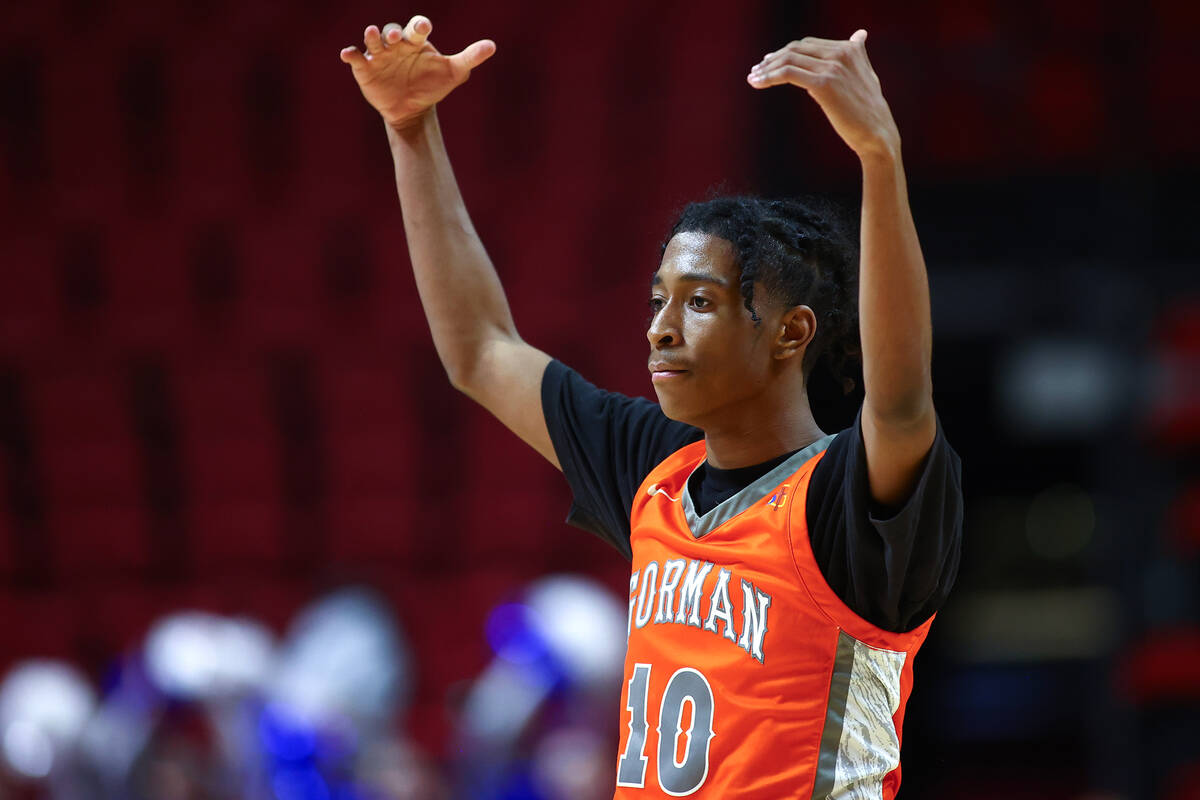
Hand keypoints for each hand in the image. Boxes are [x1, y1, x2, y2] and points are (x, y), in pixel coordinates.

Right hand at [340, 15, 495, 131]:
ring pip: (373, 40)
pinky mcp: (365, 69)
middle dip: (395, 32)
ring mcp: (379, 55)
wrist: (413, 109)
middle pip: (393, 31)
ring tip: (372, 34)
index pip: (417, 27)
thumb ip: (470, 57)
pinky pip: (356, 58)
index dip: (419, 25)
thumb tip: (492, 46)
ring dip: (372, 36)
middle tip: (398, 38)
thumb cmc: (432, 85)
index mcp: (416, 41)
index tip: (424, 27)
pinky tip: (347, 54)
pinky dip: (351, 54)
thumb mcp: (454, 73)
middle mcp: (396, 45)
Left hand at [747, 31, 898, 160]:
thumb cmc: (869, 109)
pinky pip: (788, 74)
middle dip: (773, 58)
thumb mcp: (867, 74)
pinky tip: (757, 83)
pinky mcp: (824, 84)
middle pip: (796, 49)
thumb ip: (859, 54)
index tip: (770, 61)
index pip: (808, 44)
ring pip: (789, 60)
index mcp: (850, 48)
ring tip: (753, 77)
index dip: (786, 52)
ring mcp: (833, 67)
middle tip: (757, 69)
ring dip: (766, 68)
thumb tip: (860, 34)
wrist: (876, 133)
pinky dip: (769, 76)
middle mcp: (842, 53)